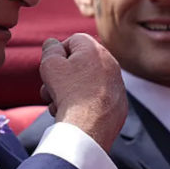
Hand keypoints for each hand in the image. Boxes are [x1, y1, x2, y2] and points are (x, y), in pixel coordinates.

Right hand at [39, 34, 126, 151]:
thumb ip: (50, 50)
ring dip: (69, 93)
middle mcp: (111, 65)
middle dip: (61, 77)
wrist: (89, 127)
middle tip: (49, 91)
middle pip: (80, 64)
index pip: (74, 41)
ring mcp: (118, 86)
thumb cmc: (68, 92)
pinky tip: (74, 115)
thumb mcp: (50, 65)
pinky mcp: (119, 106)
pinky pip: (98, 100)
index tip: (51, 69)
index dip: (58, 53)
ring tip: (57, 105)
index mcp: (96, 50)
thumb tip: (53, 43)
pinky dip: (85, 105)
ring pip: (87, 84)